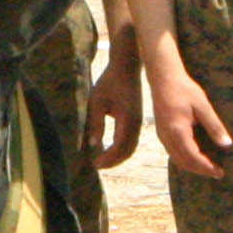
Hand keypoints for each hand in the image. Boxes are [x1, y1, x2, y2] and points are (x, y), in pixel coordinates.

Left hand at [88, 30, 143, 168]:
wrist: (126, 67)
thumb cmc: (109, 82)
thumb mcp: (97, 101)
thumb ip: (95, 123)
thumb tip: (93, 144)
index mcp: (127, 119)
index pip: (119, 147)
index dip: (107, 158)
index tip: (95, 163)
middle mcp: (136, 124)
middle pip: (127, 151)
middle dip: (113, 161)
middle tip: (97, 165)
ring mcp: (139, 122)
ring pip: (131, 147)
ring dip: (118, 157)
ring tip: (103, 160)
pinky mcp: (137, 119)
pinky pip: (132, 140)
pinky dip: (122, 149)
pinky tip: (110, 149)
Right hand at [148, 58, 231, 178]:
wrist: (163, 78)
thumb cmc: (184, 89)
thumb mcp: (203, 106)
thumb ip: (214, 126)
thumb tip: (227, 145)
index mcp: (178, 131)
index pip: (193, 157)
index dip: (206, 167)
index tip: (220, 172)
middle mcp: (167, 137)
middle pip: (183, 162)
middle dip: (200, 170)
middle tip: (217, 173)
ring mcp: (162, 136)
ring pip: (176, 159)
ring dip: (192, 166)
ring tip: (208, 167)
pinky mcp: (161, 132)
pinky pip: (172, 152)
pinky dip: (184, 159)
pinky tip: (195, 156)